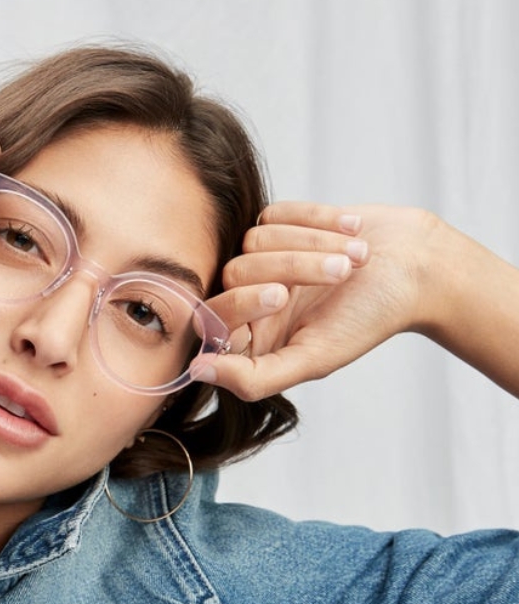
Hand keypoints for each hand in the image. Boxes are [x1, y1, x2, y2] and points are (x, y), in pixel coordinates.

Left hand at [199, 202, 440, 399]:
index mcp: (252, 339)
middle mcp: (251, 300)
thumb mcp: (313, 359)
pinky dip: (317, 219)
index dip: (240, 303)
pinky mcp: (280, 223)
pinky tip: (351, 232)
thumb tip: (197, 371)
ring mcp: (264, 259)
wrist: (416, 266)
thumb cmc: (368, 319)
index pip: (212, 318)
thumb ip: (253, 378)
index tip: (281, 297)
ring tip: (356, 257)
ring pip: (254, 240)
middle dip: (291, 268)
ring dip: (313, 244)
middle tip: (338, 275)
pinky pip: (274, 214)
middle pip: (234, 272)